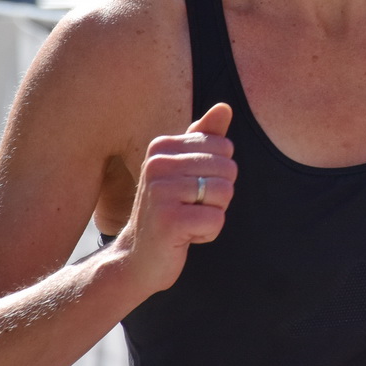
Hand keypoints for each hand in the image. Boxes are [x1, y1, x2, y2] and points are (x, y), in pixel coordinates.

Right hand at [110, 104, 236, 296]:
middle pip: (227, 169)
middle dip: (218, 196)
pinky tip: (185, 237)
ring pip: (224, 193)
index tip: (191, 190)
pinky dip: (208, 233)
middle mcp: (157, 164)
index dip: (218, 174)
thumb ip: (204, 137)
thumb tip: (224, 107)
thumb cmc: (167, 211)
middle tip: (191, 209)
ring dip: (214, 214)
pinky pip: (216, 219)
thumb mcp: (184, 170)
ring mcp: (160, 192)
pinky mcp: (169, 220)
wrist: (137, 258)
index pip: (223, 147)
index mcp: (161, 146)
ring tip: (188, 221)